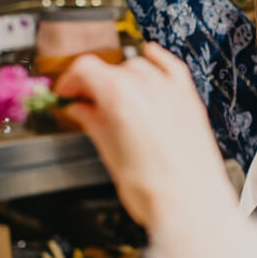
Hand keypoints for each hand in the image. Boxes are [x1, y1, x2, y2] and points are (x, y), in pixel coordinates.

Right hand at [54, 43, 236, 228]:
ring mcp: (171, 90)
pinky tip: (151, 55)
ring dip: (122, 75)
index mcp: (120, 96)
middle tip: (85, 101)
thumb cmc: (152, 187)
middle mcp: (147, 86)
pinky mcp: (189, 99)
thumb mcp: (109, 153)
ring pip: (139, 66)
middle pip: (112, 68)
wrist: (190, 202)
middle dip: (94, 82)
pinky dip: (159, 59)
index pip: (86, 68)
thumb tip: (81, 111)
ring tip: (114, 94)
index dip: (70, 81)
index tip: (66, 93)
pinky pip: (173, 67)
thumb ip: (93, 123)